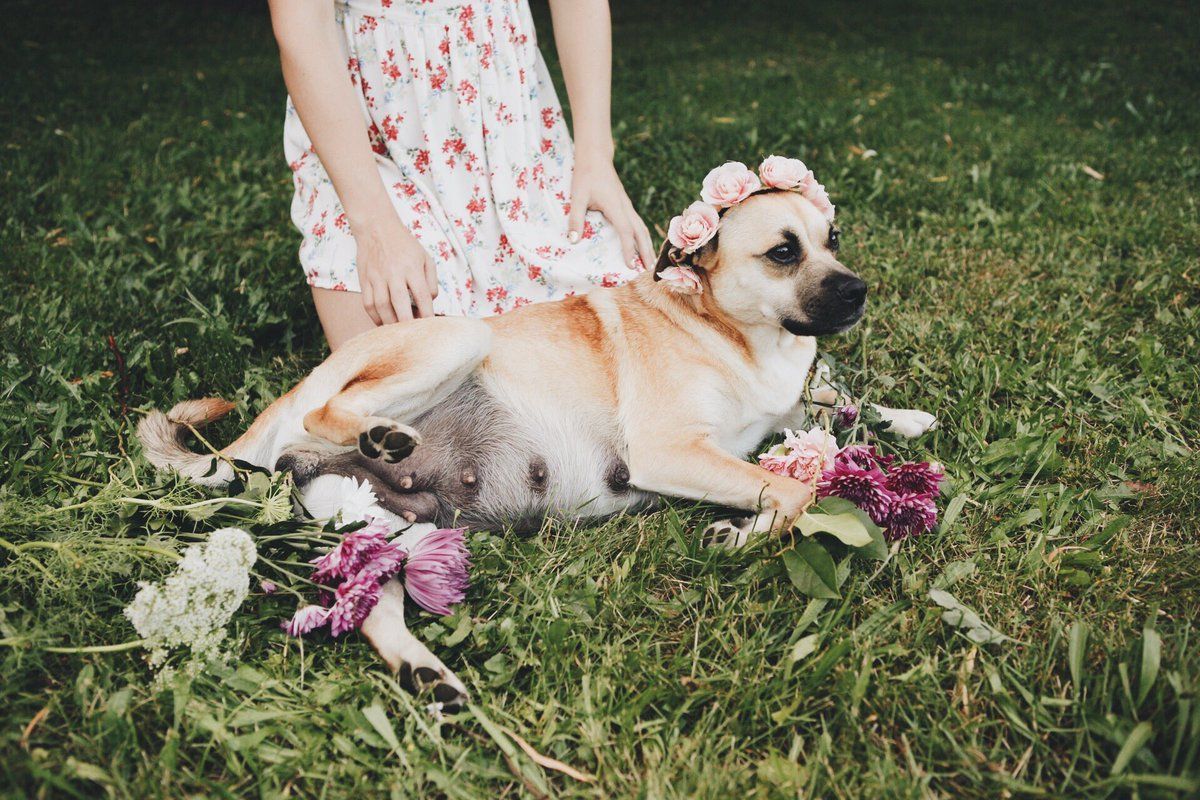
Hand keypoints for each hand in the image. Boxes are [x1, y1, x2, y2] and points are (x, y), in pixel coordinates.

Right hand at [354, 216, 438, 324]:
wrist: (376, 228)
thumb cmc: (405, 245)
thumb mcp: (425, 257)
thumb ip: (431, 281)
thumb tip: (430, 302)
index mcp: (412, 267)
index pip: (422, 296)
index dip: (427, 314)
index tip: (430, 327)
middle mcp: (394, 273)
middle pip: (400, 304)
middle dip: (407, 323)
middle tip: (413, 334)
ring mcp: (377, 277)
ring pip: (381, 307)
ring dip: (390, 323)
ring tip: (398, 331)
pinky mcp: (364, 280)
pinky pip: (368, 304)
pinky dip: (375, 317)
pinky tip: (383, 323)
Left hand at [567, 153, 654, 270]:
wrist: (595, 156)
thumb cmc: (585, 175)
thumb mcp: (577, 196)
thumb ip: (575, 218)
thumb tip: (573, 240)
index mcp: (616, 206)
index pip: (626, 231)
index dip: (628, 249)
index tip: (629, 265)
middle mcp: (625, 207)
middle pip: (640, 232)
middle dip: (646, 251)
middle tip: (649, 269)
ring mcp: (627, 205)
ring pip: (641, 228)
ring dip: (647, 245)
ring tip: (648, 262)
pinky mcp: (625, 204)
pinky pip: (637, 223)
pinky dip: (642, 236)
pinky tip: (641, 245)